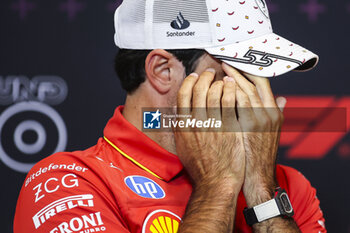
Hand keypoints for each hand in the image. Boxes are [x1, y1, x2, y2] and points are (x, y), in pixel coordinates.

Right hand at [174, 68, 244, 188]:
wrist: (215, 183)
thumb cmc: (200, 168)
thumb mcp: (183, 147)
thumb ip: (182, 128)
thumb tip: (181, 114)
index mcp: (182, 126)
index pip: (183, 95)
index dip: (189, 82)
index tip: (195, 77)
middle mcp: (194, 122)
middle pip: (197, 90)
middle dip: (204, 76)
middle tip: (211, 72)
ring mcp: (211, 124)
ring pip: (213, 92)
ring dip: (219, 81)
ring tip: (226, 78)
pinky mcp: (227, 127)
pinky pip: (228, 101)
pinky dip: (230, 90)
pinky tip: (234, 87)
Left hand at [222, 63, 286, 206]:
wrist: (256, 176)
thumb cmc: (259, 154)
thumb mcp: (272, 133)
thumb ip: (276, 113)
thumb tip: (282, 98)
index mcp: (274, 112)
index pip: (262, 83)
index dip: (248, 71)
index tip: (237, 63)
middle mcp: (268, 113)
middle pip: (252, 83)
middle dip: (237, 70)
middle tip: (223, 61)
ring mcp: (257, 120)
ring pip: (242, 91)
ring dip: (229, 79)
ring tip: (216, 72)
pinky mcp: (244, 128)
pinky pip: (233, 105)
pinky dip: (224, 95)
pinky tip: (213, 89)